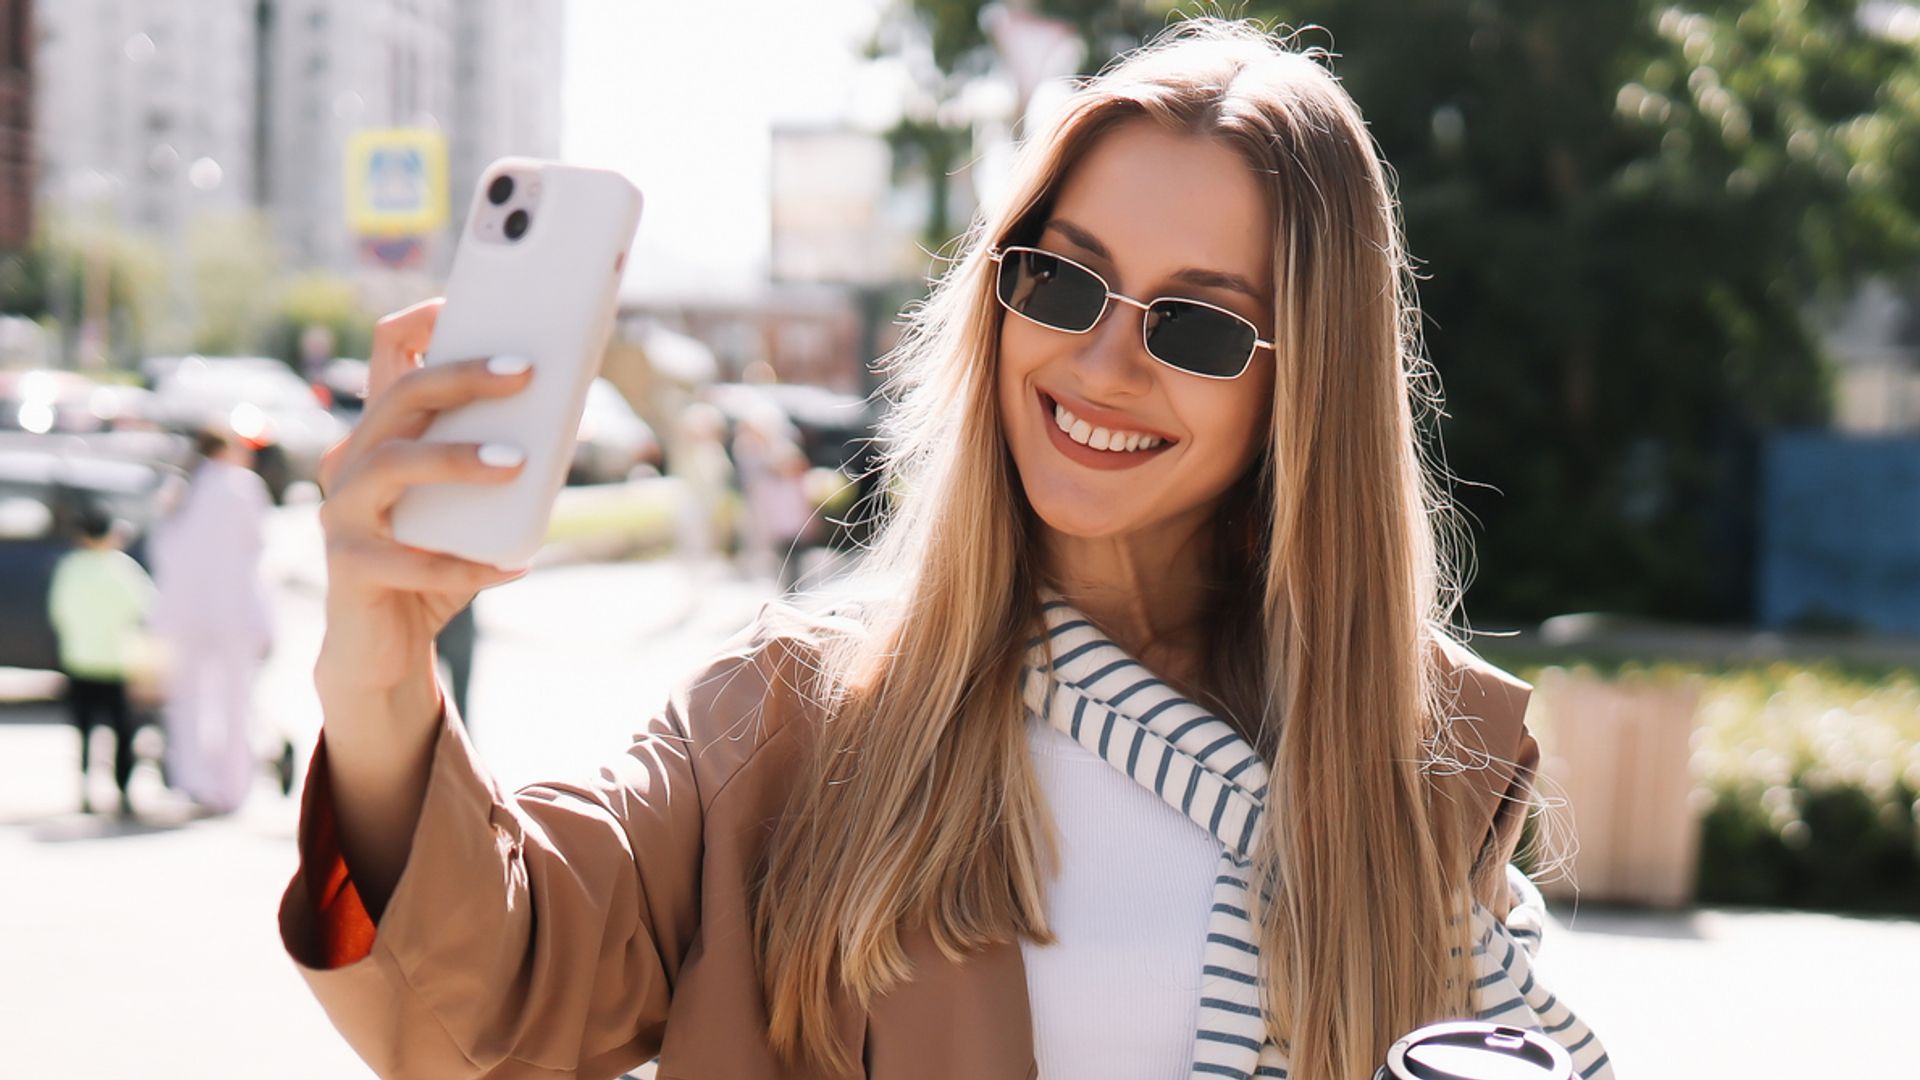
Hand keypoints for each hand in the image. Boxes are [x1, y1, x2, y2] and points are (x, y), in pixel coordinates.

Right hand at [313, 298, 533, 702]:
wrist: (383, 647)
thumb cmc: (435, 561)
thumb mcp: (473, 507)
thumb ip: (501, 465)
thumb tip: (567, 420)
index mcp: (384, 433)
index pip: (389, 352)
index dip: (423, 319)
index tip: (467, 300)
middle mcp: (352, 461)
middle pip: (400, 396)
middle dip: (463, 375)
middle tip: (526, 372)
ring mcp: (344, 511)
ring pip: (392, 463)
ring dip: (458, 458)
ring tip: (519, 463)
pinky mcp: (349, 563)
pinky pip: (410, 559)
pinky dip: (469, 565)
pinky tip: (515, 567)